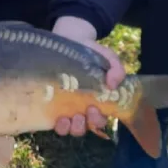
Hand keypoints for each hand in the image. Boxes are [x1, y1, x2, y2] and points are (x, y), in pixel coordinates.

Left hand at [51, 15, 125, 137]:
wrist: (69, 39)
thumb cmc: (91, 52)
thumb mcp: (107, 57)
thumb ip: (116, 69)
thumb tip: (112, 85)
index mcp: (97, 100)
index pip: (101, 119)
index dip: (99, 119)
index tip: (95, 108)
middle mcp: (81, 108)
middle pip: (86, 127)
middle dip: (86, 125)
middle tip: (84, 112)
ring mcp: (66, 108)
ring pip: (70, 128)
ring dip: (71, 128)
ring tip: (68, 119)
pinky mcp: (51, 105)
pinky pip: (55, 122)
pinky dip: (58, 125)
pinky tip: (58, 117)